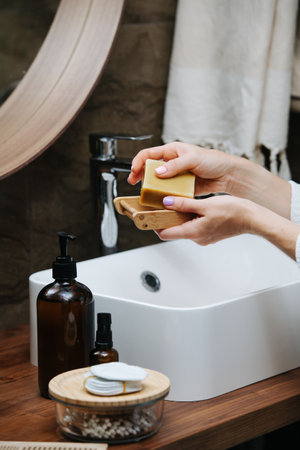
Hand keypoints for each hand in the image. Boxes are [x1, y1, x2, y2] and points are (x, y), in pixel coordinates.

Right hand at [128, 141, 237, 195]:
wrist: (227, 175)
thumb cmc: (213, 161)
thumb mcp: (193, 159)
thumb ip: (175, 166)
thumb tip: (158, 172)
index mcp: (172, 151)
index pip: (149, 154)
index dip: (138, 161)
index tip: (133, 171)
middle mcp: (172, 163)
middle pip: (150, 168)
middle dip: (140, 175)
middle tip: (134, 183)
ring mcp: (175, 176)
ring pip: (158, 182)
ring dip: (152, 187)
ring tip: (147, 193)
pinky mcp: (181, 187)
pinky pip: (168, 191)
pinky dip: (163, 196)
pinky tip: (161, 200)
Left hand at [156, 194, 299, 259]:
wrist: (253, 219)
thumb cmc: (234, 212)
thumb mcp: (205, 204)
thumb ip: (184, 204)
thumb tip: (167, 202)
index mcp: (193, 232)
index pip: (165, 234)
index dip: (154, 224)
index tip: (149, 214)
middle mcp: (197, 238)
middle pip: (173, 230)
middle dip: (166, 218)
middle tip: (161, 204)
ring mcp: (203, 237)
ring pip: (184, 227)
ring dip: (179, 216)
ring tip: (177, 202)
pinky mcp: (209, 233)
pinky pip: (194, 226)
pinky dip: (190, 217)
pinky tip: (193, 207)